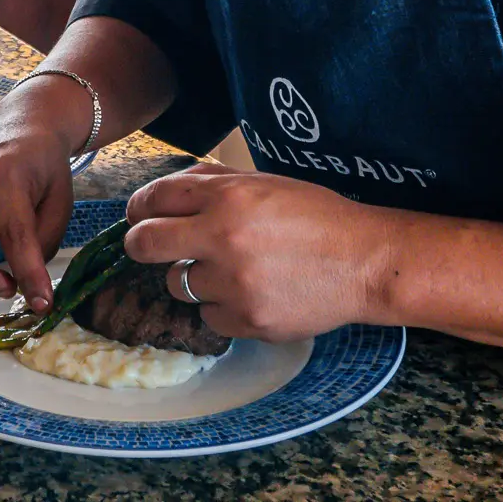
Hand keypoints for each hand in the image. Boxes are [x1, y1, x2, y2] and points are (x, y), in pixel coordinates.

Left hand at [124, 164, 398, 340]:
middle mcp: (223, 238)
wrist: (364, 262)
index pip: (154, 198)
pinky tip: (250, 294)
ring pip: (177, 285)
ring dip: (192, 278)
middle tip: (147, 246)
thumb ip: (215, 182)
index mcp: (227, 197)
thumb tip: (166, 190)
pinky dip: (221, 307)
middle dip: (139, 244)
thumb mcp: (266, 183)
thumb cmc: (317, 217)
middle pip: (144, 244)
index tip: (139, 215)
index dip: (140, 207)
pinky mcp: (247, 320)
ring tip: (228, 270)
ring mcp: (234, 284)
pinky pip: (208, 317)